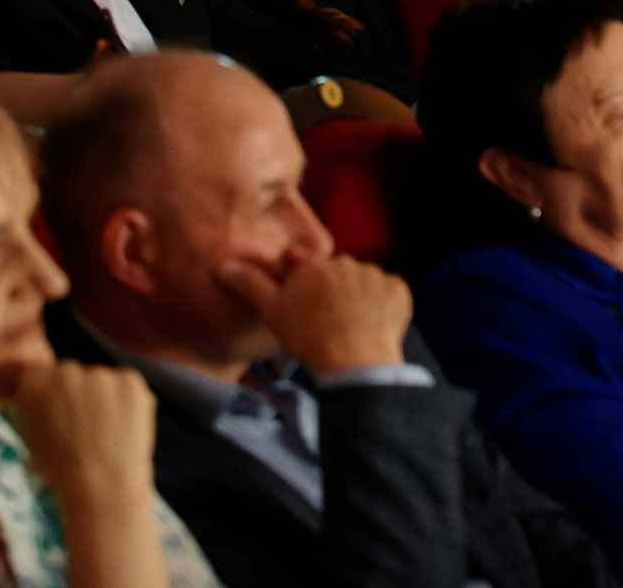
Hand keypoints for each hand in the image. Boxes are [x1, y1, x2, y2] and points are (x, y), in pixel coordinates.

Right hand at [12, 361, 156, 513]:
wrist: (100, 485)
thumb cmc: (60, 469)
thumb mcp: (29, 434)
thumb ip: (34, 405)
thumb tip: (44, 392)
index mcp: (32, 384)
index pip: (39, 375)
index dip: (49, 395)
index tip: (57, 413)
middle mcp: (64, 372)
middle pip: (70, 373)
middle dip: (75, 392)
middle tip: (83, 423)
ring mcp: (99, 373)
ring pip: (100, 378)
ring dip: (102, 394)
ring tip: (105, 429)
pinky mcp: (130, 379)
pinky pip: (126, 383)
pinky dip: (126, 398)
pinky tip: (122, 424)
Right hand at [216, 253, 412, 372]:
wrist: (353, 359)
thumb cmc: (308, 336)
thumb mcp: (271, 312)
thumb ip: (250, 286)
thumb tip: (223, 265)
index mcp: (315, 266)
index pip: (308, 272)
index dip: (305, 292)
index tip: (304, 313)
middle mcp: (348, 262)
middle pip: (337, 276)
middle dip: (332, 293)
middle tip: (326, 323)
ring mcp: (376, 275)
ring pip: (364, 283)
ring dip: (358, 299)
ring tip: (350, 328)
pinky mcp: (399, 290)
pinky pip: (389, 294)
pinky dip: (383, 306)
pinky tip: (373, 325)